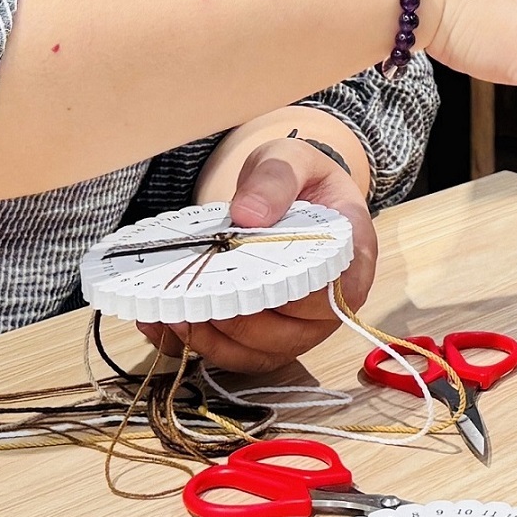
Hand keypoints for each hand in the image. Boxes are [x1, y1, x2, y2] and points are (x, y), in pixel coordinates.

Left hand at [149, 129, 376, 375]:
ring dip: (215, 340)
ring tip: (172, 312)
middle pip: (293, 333)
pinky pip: (239, 357)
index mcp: (352, 258)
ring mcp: (301, 326)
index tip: (248, 280)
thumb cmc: (300, 179)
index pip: (334, 294)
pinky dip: (200, 346)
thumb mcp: (291, 159)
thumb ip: (275, 179)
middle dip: (241, 321)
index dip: (294, 297)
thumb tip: (248, 215)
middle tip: (197, 296)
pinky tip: (165, 324)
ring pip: (262, 353)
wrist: (289, 193)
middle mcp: (332, 302)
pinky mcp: (270, 338)